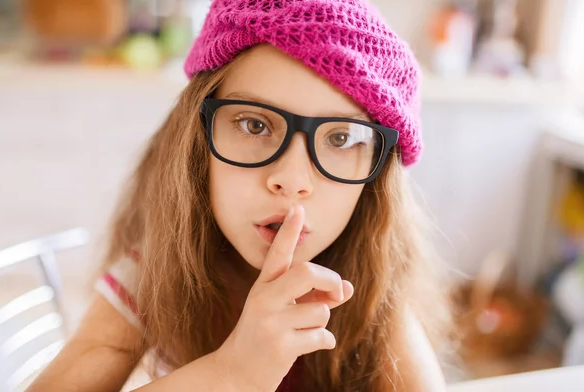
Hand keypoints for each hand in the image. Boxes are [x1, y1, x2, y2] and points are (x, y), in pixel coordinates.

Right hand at [215, 205, 353, 391]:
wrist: (236, 373)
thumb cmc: (265, 335)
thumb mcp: (284, 311)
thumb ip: (314, 295)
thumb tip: (347, 287)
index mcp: (264, 286)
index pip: (278, 253)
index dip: (289, 230)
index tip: (298, 208)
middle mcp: (264, 299)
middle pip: (306, 273)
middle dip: (329, 280)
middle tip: (336, 292)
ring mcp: (271, 323)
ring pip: (321, 311)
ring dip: (323, 322)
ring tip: (304, 331)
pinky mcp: (281, 347)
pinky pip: (322, 336)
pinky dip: (324, 342)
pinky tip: (307, 346)